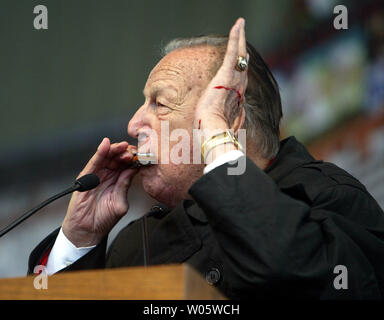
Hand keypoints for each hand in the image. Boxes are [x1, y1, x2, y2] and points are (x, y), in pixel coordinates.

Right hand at [62, 138, 137, 246]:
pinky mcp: (86, 176)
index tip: (141, 154)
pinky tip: (105, 144)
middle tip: (132, 149)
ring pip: (107, 157)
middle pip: (118, 158)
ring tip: (122, 146)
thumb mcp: (120, 202)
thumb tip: (133, 170)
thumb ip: (125, 186)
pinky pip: (94, 161)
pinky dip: (100, 152)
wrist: (87, 230)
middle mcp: (109, 176)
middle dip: (126, 152)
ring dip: (115, 149)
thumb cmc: (103, 219)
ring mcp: (98, 175)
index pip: (127, 165)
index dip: (134, 158)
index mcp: (119, 181)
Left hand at [194, 17, 248, 136]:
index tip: (244, 59)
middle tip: (242, 36)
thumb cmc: (214, 130)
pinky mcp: (227, 73)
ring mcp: (235, 79)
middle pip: (243, 64)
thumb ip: (225, 120)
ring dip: (241, 38)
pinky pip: (234, 52)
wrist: (213, 128)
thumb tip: (225, 126)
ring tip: (240, 25)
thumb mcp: (220, 123)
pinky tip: (238, 25)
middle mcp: (239, 87)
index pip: (241, 79)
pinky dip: (236, 37)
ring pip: (240, 55)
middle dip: (243, 49)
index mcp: (236, 98)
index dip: (242, 67)